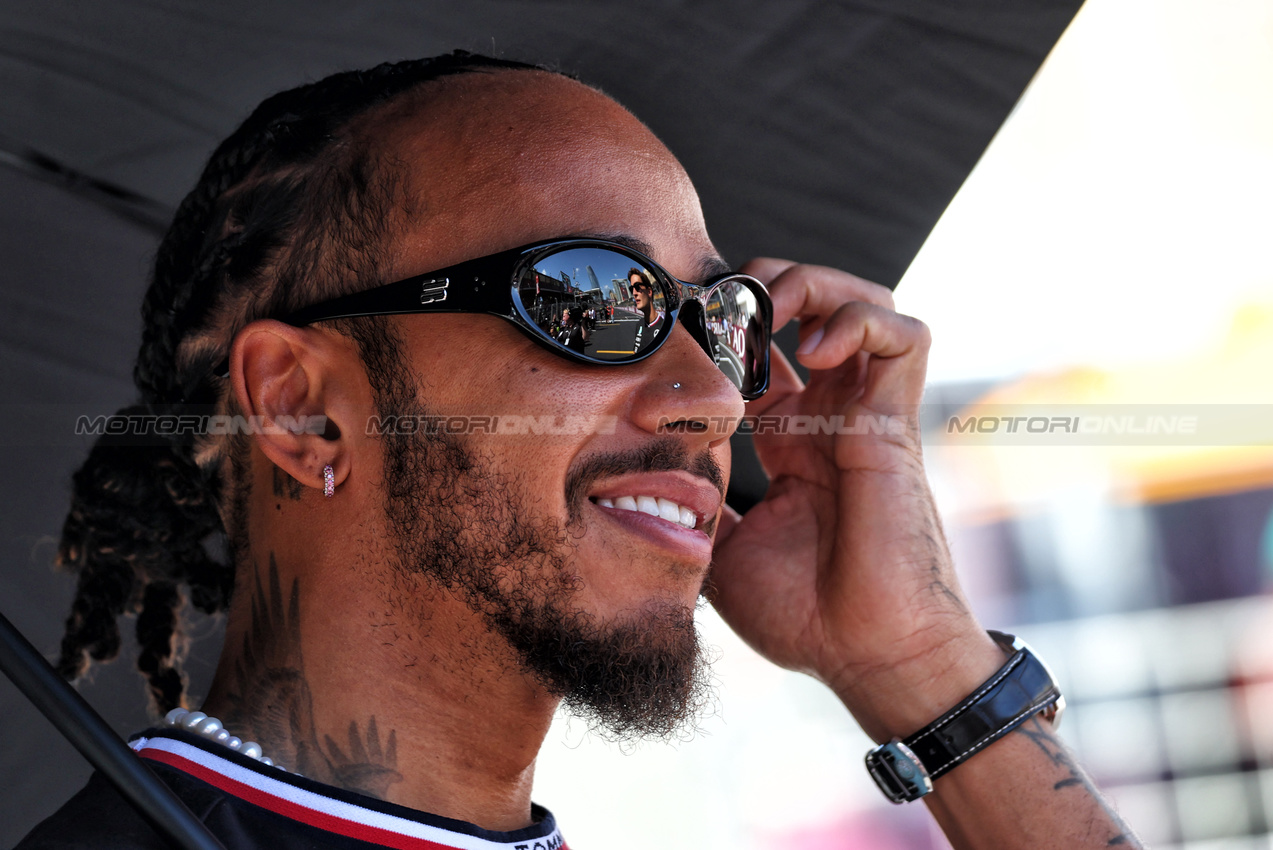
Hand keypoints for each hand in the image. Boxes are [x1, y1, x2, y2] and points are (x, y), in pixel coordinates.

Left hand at [709, 259, 1000, 739]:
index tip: (679, 335)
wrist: (866, 658)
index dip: (725, 331)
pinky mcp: (896, 422)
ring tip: (768, 311)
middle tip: (720, 308)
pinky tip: (813, 349)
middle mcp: (828, 418)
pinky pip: (906, 336)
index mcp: (789, 442)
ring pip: (863, 302)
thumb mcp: (718, 549)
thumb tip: (640, 480)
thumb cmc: (805, 615)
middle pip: (814, 308)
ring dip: (812, 286)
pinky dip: (860, 321)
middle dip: (765, 287)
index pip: (764, 354)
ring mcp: (865, 415)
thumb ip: (693, 504)